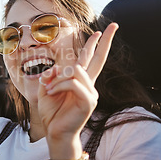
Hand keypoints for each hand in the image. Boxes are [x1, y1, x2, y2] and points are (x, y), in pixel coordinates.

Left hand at [37, 23, 117, 142]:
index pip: (89, 59)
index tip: (99, 31)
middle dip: (105, 41)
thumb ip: (50, 76)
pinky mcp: (88, 101)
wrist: (55, 132)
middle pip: (98, 59)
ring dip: (58, 78)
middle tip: (114, 26)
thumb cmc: (52, 112)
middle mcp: (88, 84)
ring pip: (74, 70)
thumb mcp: (46, 89)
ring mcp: (90, 92)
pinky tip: (52, 93)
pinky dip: (59, 86)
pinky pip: (73, 83)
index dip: (94, 44)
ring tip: (50, 90)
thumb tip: (56, 67)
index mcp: (79, 81)